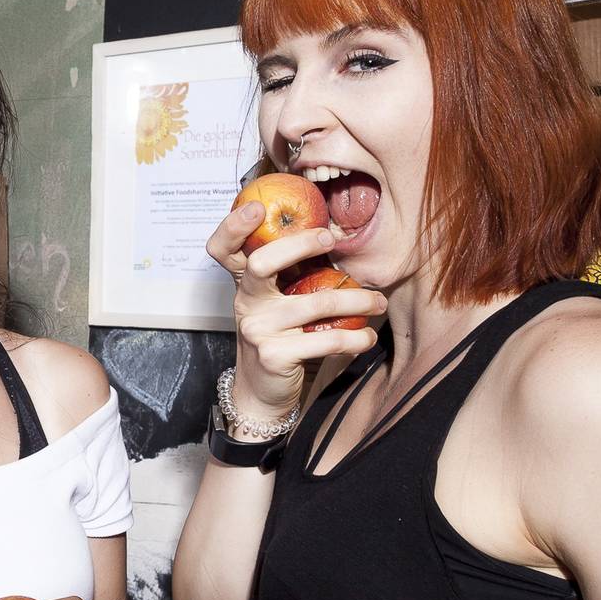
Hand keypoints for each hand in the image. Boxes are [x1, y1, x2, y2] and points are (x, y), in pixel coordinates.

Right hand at [208, 204, 382, 424]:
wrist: (263, 391)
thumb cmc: (279, 338)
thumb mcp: (275, 303)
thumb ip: (289, 274)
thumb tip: (334, 237)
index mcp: (244, 284)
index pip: (222, 249)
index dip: (233, 226)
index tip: (258, 208)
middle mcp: (245, 302)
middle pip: (262, 262)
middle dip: (301, 244)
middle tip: (331, 239)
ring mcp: (257, 329)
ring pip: (316, 302)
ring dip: (358, 300)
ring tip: (378, 302)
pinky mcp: (275, 355)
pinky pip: (327, 338)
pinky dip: (356, 338)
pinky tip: (368, 337)